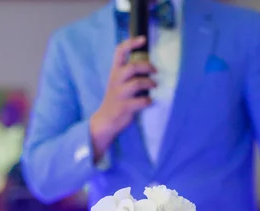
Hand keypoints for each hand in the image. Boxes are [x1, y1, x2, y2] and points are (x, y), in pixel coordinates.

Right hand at [90, 36, 156, 161]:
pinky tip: (149, 102)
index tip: (143, 39)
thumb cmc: (115, 100)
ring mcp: (120, 94)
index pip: (119, 52)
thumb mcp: (117, 83)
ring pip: (138, 83)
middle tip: (155, 71)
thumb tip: (147, 65)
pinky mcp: (125, 107)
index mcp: (114, 73)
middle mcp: (116, 81)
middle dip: (147, 67)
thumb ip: (127, 74)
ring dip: (149, 83)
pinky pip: (141, 101)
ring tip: (154, 86)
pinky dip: (148, 101)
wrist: (105, 121)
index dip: (131, 43)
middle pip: (133, 67)